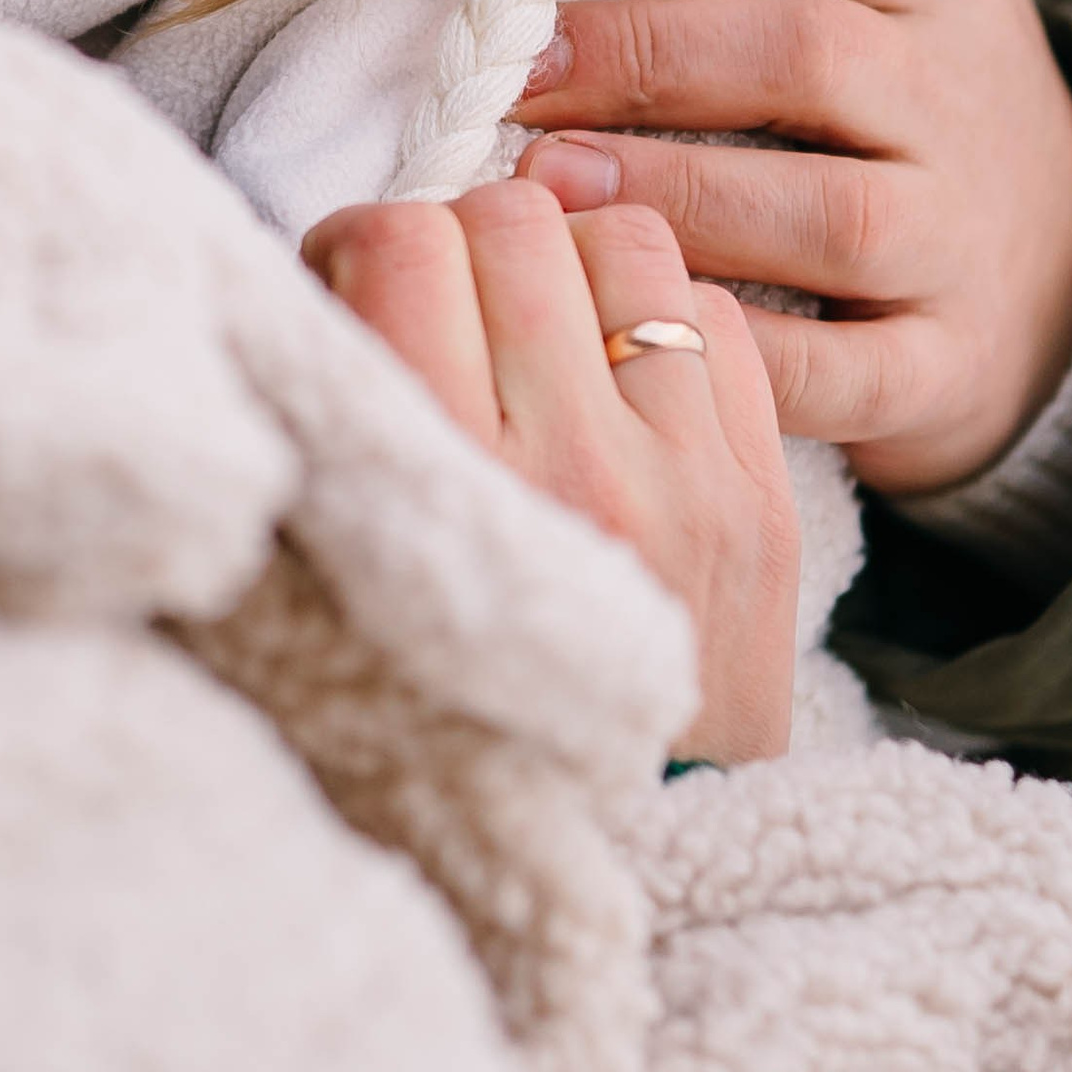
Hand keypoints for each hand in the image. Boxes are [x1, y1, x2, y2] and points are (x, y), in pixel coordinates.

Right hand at [303, 178, 798, 762]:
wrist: (611, 848)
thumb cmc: (439, 712)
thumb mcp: (330, 586)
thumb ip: (321, 426)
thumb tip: (307, 271)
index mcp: (448, 490)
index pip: (403, 244)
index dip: (368, 241)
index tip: (361, 286)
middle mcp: (575, 472)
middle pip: (512, 222)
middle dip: (466, 241)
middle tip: (451, 303)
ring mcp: (688, 479)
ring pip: (628, 240)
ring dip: (573, 260)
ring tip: (546, 325)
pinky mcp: (764, 495)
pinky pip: (719, 312)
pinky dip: (662, 318)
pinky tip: (623, 377)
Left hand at [514, 0, 1071, 496]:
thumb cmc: (933, 92)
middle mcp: (958, 96)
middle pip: (806, 51)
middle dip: (644, 51)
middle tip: (512, 62)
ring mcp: (958, 240)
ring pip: (825, 214)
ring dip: (673, 196)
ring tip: (544, 186)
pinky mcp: (943, 371)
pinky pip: (842, 375)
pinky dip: (737, 363)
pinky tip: (630, 333)